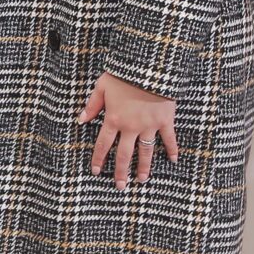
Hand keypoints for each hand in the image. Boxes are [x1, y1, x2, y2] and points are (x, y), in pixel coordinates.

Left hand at [81, 72, 177, 188]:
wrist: (149, 66)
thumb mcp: (102, 86)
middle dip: (121, 172)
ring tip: (141, 180)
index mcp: (114, 119)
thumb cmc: (123, 74)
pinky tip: (173, 160)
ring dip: (143, 167)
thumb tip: (81, 119)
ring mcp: (149, 125)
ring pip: (145, 152)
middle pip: (124, 154)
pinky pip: (169, 138)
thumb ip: (92, 105)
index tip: (96, 171)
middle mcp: (131, 127)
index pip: (103, 144)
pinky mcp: (165, 120)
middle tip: (120, 186)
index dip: (98, 159)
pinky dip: (172, 149)